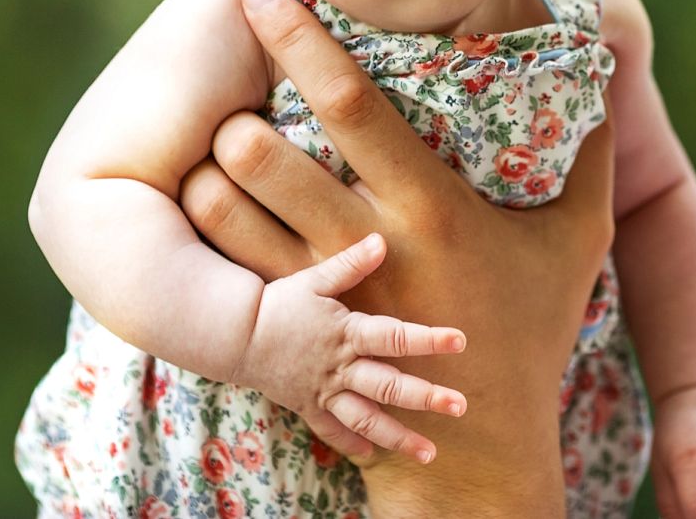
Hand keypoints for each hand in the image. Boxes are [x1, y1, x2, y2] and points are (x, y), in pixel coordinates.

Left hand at [178, 0, 614, 516]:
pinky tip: (213, 198)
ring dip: (209, 165)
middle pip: (263, 153)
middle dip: (231, 107)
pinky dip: (205, 219)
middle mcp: (364, 243)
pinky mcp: (286, 328)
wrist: (478, 452)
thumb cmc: (530, 331)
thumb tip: (603, 63)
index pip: (350, 104)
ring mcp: (317, 291)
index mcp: (431, 207)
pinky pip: (217, 261)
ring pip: (224, 206)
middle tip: (225, 81)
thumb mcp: (580, 239)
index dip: (301, 39)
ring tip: (212, 139)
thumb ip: (592, 150)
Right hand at [231, 232, 466, 464]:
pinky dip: (353, 445)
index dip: (428, 339)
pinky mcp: (308, 406)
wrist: (235, 333)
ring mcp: (324, 391)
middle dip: (426, 397)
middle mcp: (340, 368)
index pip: (395, 336)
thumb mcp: (314, 278)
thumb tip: (381, 240)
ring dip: (399, 437)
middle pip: (389, 386)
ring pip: (366, 419)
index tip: (460, 341)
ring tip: (430, 453)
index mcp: (347, 334)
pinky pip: (332, 431)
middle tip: (460, 406)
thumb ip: (350, 263)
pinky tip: (374, 455)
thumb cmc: (279, 302)